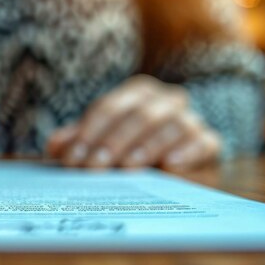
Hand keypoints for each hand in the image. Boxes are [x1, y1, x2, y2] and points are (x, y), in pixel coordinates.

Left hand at [47, 75, 220, 169]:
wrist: (173, 171)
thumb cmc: (126, 154)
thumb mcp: (97, 146)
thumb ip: (76, 143)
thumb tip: (55, 146)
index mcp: (136, 93)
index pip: (109, 108)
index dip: (89, 133)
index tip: (74, 160)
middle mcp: (166, 100)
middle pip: (138, 115)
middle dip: (113, 142)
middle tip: (95, 168)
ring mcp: (190, 119)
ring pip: (171, 126)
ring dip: (147, 147)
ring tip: (128, 168)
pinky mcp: (209, 143)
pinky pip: (204, 143)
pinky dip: (188, 152)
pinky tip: (169, 166)